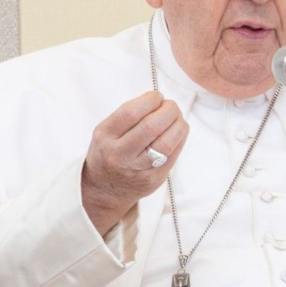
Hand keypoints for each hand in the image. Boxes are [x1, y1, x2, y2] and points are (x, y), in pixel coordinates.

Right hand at [82, 91, 188, 233]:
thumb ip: (129, 116)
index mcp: (105, 136)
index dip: (150, 100)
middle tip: (171, 106)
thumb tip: (159, 100)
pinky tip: (179, 132)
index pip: (131, 113)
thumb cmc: (108, 153)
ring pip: (166, 143)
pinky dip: (180, 139)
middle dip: (168, 111)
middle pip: (151, 127)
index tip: (157, 96)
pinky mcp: (153, 179)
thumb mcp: (106, 132)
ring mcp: (138, 169)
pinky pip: (173, 156)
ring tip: (177, 118)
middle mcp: (120, 154)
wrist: (104, 190)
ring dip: (179, 125)